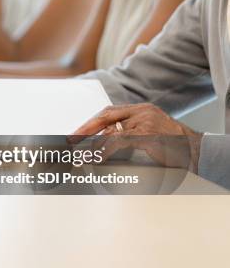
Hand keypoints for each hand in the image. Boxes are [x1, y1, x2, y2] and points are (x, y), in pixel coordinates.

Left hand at [70, 103, 202, 170]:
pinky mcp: (148, 135)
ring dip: (94, 145)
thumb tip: (103, 141)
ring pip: (111, 131)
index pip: (108, 112)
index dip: (91, 122)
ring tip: (83, 155)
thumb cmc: (171, 145)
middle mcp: (141, 112)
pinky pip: (119, 141)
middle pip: (105, 117)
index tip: (77, 132)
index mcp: (140, 109)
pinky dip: (105, 150)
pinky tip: (97, 158)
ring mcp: (145, 122)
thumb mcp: (149, 133)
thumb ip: (129, 132)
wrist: (196, 150)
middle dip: (86, 129)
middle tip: (71, 139)